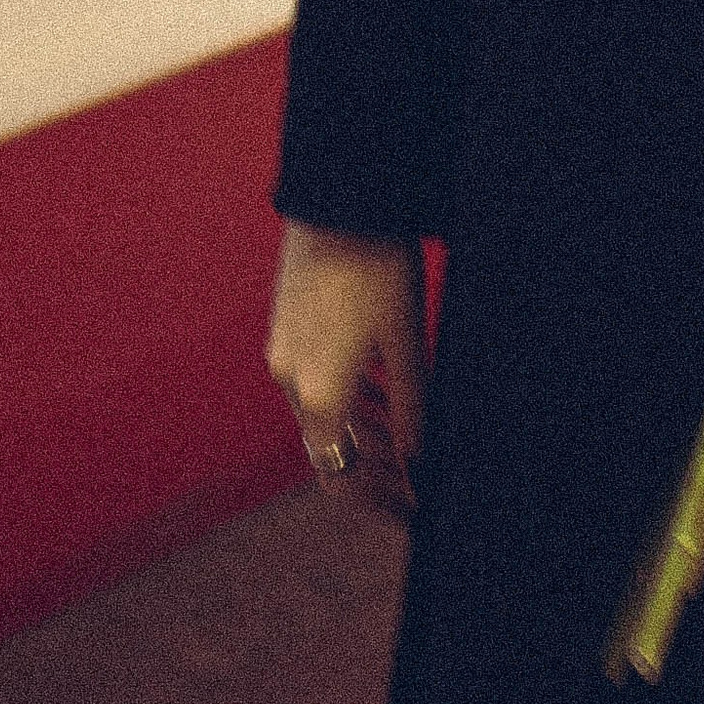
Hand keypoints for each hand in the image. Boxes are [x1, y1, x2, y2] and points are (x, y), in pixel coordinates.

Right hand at [266, 221, 426, 514]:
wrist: (339, 197)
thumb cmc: (379, 267)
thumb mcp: (405, 345)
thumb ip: (411, 414)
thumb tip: (419, 465)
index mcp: (318, 394)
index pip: (340, 480)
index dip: (379, 502)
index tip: (413, 506)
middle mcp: (289, 380)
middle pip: (331, 449)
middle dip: (375, 469)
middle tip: (418, 477)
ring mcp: (283, 351)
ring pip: (323, 414)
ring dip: (363, 433)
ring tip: (408, 438)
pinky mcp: (286, 325)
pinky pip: (314, 381)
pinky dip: (346, 398)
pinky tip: (382, 392)